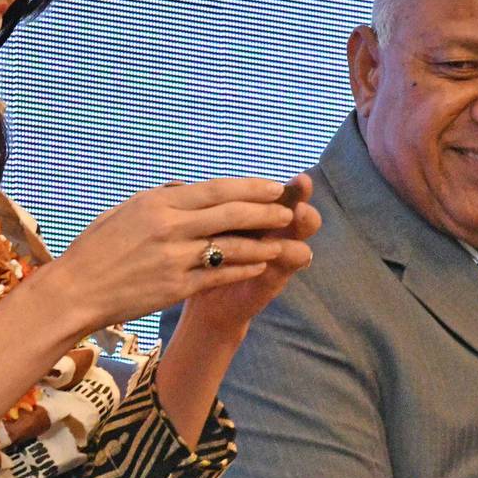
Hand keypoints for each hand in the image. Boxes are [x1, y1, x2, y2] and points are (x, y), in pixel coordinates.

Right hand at [37, 177, 299, 334]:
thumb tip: (185, 188)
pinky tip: (260, 264)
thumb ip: (159, 200)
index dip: (249, 187)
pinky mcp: (176, 288)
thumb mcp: (124, 212)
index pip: (214, 190)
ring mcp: (174, 259)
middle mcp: (169, 228)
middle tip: (288, 209)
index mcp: (157, 204)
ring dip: (262, 242)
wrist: (76, 291)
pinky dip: (243, 268)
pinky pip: (219, 275)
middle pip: (229, 214)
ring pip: (231, 246)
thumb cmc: (95, 249)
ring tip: (282, 239)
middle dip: (265, 210)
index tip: (273, 185)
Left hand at [178, 172, 319, 339]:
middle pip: (294, 207)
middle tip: (302, 184)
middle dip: (299, 195)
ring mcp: (276, 254)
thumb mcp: (193, 232)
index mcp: (252, 214)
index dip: (277, 182)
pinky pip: (290, 265)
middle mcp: (270, 231)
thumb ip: (190, 208)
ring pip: (300, 234)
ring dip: (303, 225)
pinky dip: (291, 256)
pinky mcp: (275, 277)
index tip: (289, 171)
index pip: (267, 192)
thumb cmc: (199, 260)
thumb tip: (174, 184)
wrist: (204, 305)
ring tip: (300, 215)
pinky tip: (291, 251)